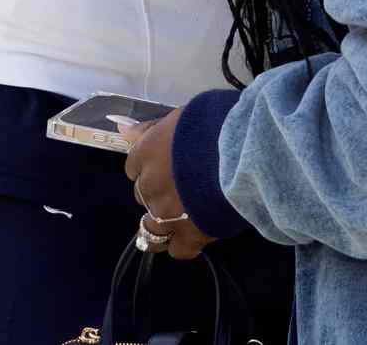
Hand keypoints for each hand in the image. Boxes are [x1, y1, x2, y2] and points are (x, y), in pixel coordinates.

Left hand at [122, 106, 214, 261]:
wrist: (244, 152)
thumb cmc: (216, 124)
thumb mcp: (180, 116)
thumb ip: (151, 129)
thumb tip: (122, 131)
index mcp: (146, 153)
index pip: (134, 166)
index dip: (152, 165)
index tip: (168, 163)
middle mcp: (150, 186)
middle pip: (142, 194)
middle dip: (158, 191)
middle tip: (184, 184)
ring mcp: (166, 215)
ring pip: (150, 228)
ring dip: (163, 222)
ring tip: (183, 215)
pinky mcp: (190, 236)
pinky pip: (178, 249)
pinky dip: (185, 243)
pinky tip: (198, 232)